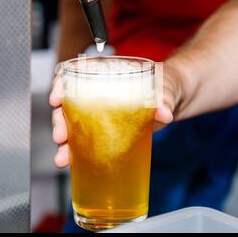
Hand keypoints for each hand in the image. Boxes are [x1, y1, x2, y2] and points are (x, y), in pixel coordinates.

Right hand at [49, 62, 181, 167]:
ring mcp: (103, 113)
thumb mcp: (168, 85)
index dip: (61, 84)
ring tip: (63, 158)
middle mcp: (100, 92)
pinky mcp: (110, 131)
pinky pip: (89, 140)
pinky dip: (78, 152)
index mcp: (109, 74)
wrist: (180, 98)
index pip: (76, 73)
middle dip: (60, 121)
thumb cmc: (170, 82)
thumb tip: (163, 112)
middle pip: (70, 103)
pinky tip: (73, 162)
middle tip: (61, 135)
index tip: (57, 98)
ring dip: (65, 142)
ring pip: (74, 125)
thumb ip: (165, 97)